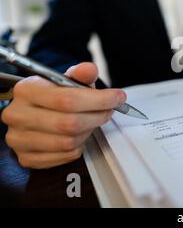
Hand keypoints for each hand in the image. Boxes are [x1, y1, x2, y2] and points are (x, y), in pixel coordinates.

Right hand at [1, 62, 125, 168]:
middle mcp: (18, 115)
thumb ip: (80, 74)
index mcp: (27, 90)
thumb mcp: (65, 80)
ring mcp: (19, 140)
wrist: (33, 113)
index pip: (67, 99)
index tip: (118, 98)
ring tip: (93, 121)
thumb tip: (90, 69)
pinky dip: (79, 146)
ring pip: (68, 142)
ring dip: (89, 132)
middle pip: (69, 123)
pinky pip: (65, 155)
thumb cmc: (52, 96)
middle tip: (109, 111)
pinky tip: (80, 135)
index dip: (99, 100)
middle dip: (97, 117)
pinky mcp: (26, 158)